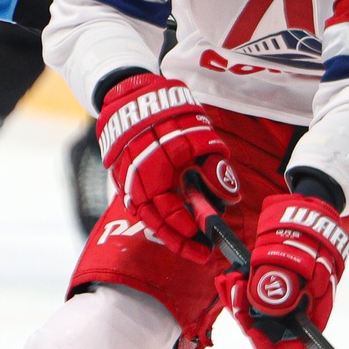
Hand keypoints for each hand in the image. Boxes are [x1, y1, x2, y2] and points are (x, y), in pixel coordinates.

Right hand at [95, 72, 240, 244]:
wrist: (130, 94)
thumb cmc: (172, 113)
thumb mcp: (202, 134)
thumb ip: (215, 166)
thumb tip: (228, 197)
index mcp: (157, 166)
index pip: (169, 210)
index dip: (186, 230)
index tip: (204, 242)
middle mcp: (138, 177)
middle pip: (155, 220)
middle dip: (178, 239)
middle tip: (199, 254)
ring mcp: (125, 178)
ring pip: (144, 215)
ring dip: (165, 232)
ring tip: (186, 243)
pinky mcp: (120, 176)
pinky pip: (135, 204)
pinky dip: (152, 217)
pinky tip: (167, 224)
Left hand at [220, 194, 348, 348]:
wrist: (315, 219)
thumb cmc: (318, 246)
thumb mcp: (311, 267)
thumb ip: (292, 285)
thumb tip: (268, 305)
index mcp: (311, 317)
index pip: (287, 347)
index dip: (266, 343)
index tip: (250, 329)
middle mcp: (295, 313)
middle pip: (263, 329)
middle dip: (242, 313)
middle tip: (232, 288)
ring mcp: (282, 300)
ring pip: (253, 312)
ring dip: (237, 299)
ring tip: (230, 278)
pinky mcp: (270, 285)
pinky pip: (250, 294)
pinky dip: (239, 287)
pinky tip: (232, 275)